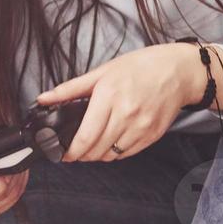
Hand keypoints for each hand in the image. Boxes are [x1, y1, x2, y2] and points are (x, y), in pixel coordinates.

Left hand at [37, 43, 202, 162]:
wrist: (179, 71)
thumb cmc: (140, 67)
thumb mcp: (102, 71)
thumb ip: (70, 89)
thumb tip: (43, 99)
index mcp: (109, 96)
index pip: (86, 136)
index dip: (71, 151)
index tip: (63, 154)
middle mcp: (126, 114)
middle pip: (97, 149)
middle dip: (81, 155)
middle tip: (74, 151)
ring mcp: (142, 127)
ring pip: (112, 155)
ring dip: (97, 156)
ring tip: (91, 148)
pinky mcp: (153, 135)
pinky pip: (128, 153)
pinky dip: (115, 153)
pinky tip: (110, 144)